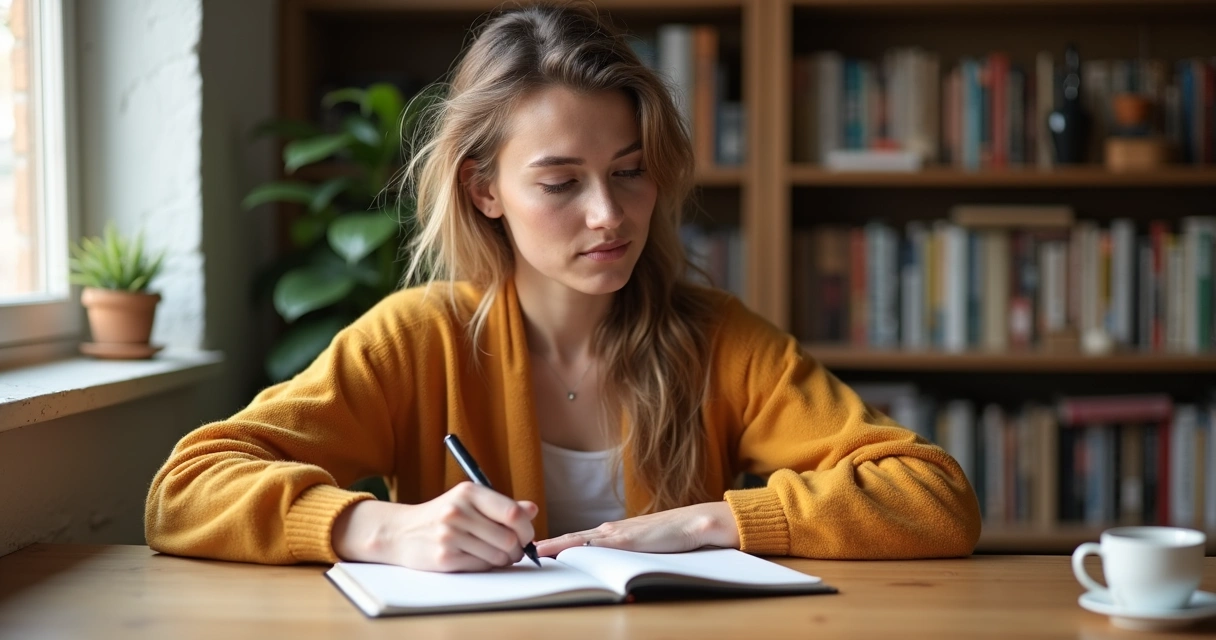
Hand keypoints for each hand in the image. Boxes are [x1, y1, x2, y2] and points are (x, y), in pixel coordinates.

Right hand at [332, 482, 537, 571]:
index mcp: (469, 492)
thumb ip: (502, 506)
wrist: (401, 532)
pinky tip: (479, 558)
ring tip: (497, 554)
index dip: (527, 528)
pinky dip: (486, 566)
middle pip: (508, 538)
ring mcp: (450, 535)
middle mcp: (458, 511)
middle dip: (517, 548)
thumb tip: (532, 509)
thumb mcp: (469, 502)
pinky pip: (481, 566)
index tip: (527, 535)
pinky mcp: (444, 558)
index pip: (512, 513)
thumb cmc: (442, 516)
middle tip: (514, 550)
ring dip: (504, 559)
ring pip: (497, 555)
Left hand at [534, 501, 740, 556]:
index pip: (577, 538)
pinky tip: (565, 551)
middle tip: (523, 552)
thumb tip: (610, 568)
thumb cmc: (673, 536)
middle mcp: (610, 529)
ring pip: (577, 538)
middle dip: (548, 545)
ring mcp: (617, 533)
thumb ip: (625, 552)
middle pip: (571, 537)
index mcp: (613, 532)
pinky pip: (595, 544)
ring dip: (555, 546)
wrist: (695, 523)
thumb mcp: (643, 546)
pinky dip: (576, 547)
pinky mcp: (626, 540)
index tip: (535, 550)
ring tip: (534, 552)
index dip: (556, 544)